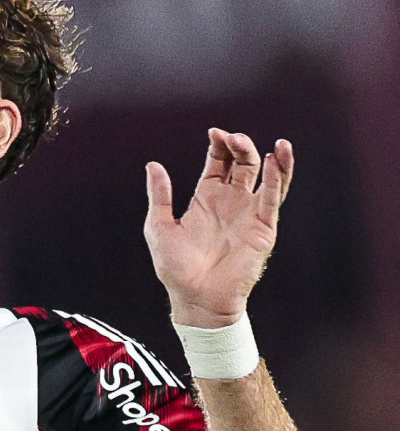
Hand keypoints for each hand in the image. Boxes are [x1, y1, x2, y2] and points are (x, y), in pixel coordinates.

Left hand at [144, 130, 292, 327]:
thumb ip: (159, 195)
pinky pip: (273, 199)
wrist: (195, 298)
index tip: (214, 132)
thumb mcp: (159, 226)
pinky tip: (276, 160)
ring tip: (268, 143)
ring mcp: (248, 213)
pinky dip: (277, 178)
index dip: (219, 145)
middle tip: (233, 137)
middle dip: (240, 146)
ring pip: (265, 178)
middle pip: (242, 164)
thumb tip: (153, 165)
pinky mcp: (263, 228)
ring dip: (266, 158)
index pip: (218, 162)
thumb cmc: (175, 268)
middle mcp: (230, 202)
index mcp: (206, 198)